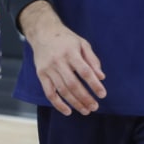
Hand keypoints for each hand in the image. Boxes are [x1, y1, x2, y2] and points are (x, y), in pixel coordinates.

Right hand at [20, 2, 105, 116]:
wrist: (42, 32)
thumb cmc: (66, 39)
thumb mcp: (82, 43)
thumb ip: (92, 60)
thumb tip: (101, 77)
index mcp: (71, 52)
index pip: (84, 71)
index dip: (94, 84)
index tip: (102, 94)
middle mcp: (58, 61)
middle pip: (73, 84)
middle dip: (85, 97)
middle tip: (95, 107)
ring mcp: (48, 69)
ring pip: (62, 90)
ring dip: (74, 103)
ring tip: (85, 110)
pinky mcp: (41, 74)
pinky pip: (49, 92)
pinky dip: (58, 104)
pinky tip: (68, 111)